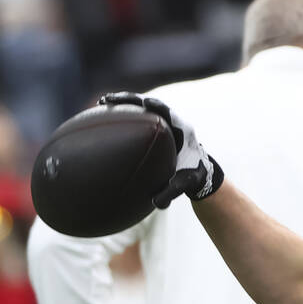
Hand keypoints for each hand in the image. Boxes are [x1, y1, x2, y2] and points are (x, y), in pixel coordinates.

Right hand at [99, 92, 223, 208]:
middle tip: (109, 99)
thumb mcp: (185, 185)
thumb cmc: (193, 177)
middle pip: (150, 103)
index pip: (169, 113)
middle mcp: (172, 123)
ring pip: (142, 107)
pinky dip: (125, 113)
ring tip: (103, 102)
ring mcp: (163, 123)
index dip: (158, 106)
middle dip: (130, 100)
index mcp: (183, 131)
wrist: (199, 172)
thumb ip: (171, 193)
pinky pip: (139, 116)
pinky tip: (106, 115)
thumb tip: (157, 204)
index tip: (145, 102)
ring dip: (124, 103)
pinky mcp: (156, 126)